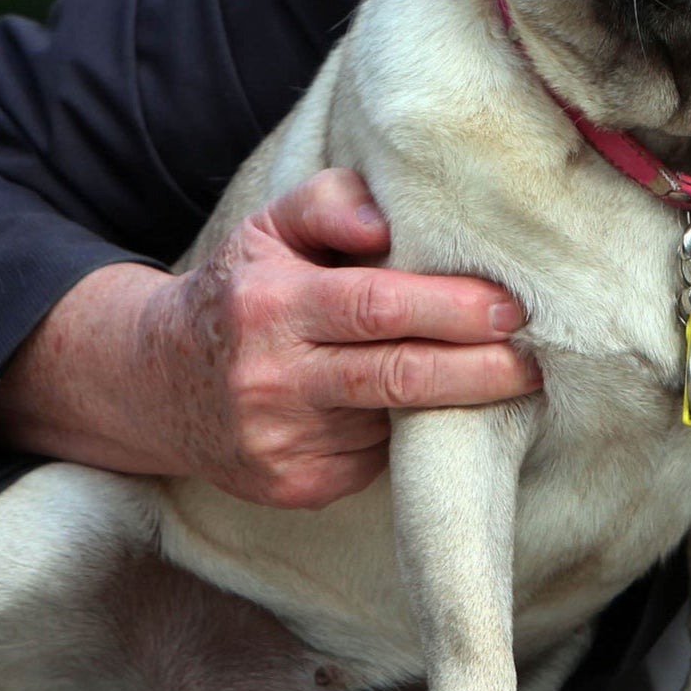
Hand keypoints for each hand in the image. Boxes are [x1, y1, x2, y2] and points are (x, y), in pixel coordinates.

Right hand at [0, 168, 540, 508]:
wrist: (154, 384)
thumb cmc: (240, 290)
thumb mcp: (270, 226)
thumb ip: (331, 203)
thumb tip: (386, 223)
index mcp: (268, 305)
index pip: (376, 307)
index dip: (451, 309)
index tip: (510, 307)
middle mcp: (270, 380)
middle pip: (397, 379)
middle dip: (479, 371)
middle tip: (536, 358)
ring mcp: (280, 444)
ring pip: (394, 422)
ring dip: (450, 402)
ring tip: (498, 374)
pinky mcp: (294, 487)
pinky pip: (376, 459)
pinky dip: (405, 435)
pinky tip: (420, 411)